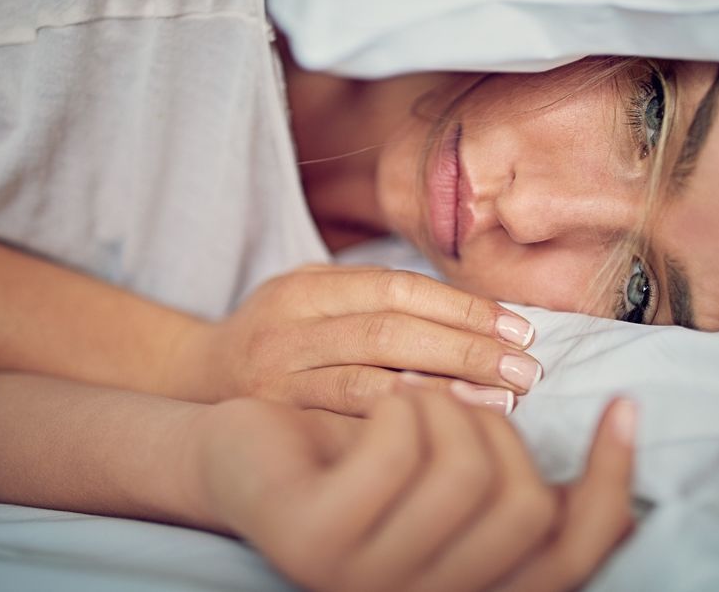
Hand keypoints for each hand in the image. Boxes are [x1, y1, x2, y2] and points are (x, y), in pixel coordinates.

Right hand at [181, 265, 541, 415]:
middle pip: (389, 333)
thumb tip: (477, 312)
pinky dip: (403, 429)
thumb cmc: (277, 334)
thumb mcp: (311, 294)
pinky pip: (348, 429)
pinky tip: (447, 433)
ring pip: (370, 384)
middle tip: (526, 369)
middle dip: (466, 349)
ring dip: (445, 394)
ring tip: (503, 402)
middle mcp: (287, 331)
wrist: (192, 380)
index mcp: (303, 287)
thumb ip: (375, 297)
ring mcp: (278, 383)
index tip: (517, 327)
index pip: (395, 289)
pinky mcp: (279, 426)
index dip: (462, 308)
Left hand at [198, 388, 636, 591]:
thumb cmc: (361, 453)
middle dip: (495, 425)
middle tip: (449, 400)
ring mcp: (365, 586)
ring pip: (465, 470)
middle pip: (526, 505)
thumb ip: (517, 476)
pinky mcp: (311, 546)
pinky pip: (397, 448)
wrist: (246, 455)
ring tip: (407, 396)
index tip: (623, 408)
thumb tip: (629, 437)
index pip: (571, 559)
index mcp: (469, 591)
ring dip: (441, 403)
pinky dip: (397, 402)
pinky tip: (375, 404)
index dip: (610, 484)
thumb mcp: (450, 467)